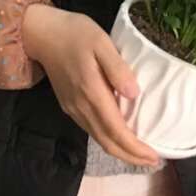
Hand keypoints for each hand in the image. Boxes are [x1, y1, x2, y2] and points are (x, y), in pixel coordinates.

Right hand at [23, 4, 160, 167]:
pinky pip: (91, 130)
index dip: (135, 148)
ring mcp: (73, 108)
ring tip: (140, 152)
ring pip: (99, 139)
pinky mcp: (69, 105)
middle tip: (153, 162)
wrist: (41, 33)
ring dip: (120, 150)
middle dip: (131, 157)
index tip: (155, 156)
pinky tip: (118, 135)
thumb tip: (134, 94)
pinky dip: (108, 139)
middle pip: (108, 143)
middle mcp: (81, 107)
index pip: (116, 131)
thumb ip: (117, 68)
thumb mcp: (101, 42)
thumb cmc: (74, 33)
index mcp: (91, 92)